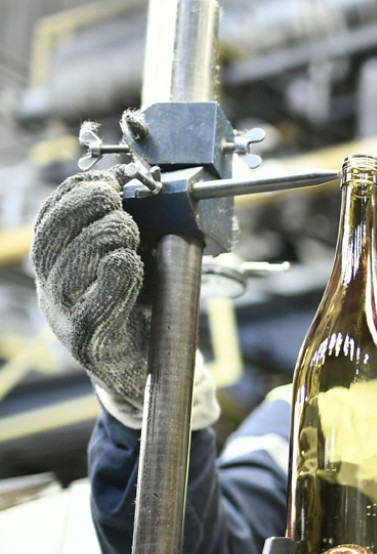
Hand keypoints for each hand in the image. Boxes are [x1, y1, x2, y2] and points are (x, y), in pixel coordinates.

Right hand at [32, 170, 218, 429]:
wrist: (146, 369)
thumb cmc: (140, 308)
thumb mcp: (131, 261)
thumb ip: (127, 230)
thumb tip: (140, 185)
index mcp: (56, 265)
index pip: (48, 220)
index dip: (73, 193)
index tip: (107, 178)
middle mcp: (51, 290)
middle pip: (51, 241)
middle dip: (84, 210)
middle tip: (118, 202)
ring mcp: (65, 318)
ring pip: (67, 271)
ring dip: (101, 239)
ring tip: (128, 232)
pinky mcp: (89, 342)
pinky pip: (94, 308)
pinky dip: (114, 278)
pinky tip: (129, 263)